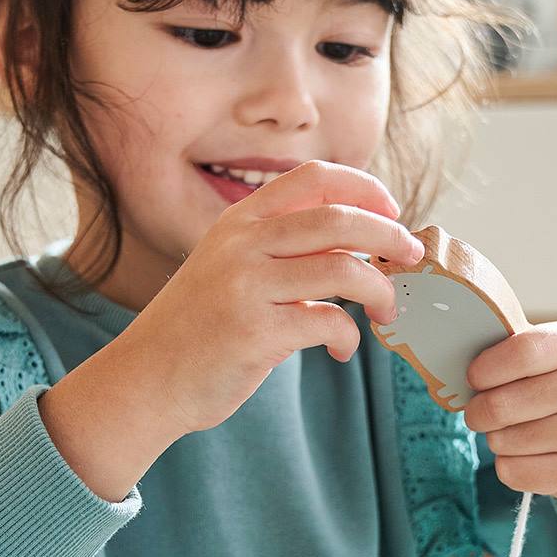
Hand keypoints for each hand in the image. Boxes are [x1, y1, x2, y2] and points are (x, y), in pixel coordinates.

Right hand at [106, 160, 422, 440]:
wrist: (145, 379)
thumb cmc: (198, 328)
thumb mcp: (230, 269)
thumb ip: (281, 250)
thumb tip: (358, 242)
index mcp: (239, 222)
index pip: (313, 177)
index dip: (363, 188)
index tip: (391, 211)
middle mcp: (242, 244)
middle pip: (338, 219)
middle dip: (389, 236)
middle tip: (412, 257)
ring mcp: (246, 287)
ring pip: (344, 269)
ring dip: (381, 291)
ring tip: (387, 310)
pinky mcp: (254, 333)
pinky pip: (329, 322)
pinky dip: (349, 337)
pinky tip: (342, 349)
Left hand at [462, 322, 556, 521]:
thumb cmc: (555, 384)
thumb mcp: (544, 352)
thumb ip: (507, 347)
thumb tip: (459, 351)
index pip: (520, 353)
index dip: (484, 369)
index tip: (474, 378)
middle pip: (499, 405)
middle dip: (478, 410)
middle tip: (483, 410)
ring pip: (501, 441)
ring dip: (495, 437)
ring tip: (517, 429)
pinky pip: (510, 472)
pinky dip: (507, 464)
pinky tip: (528, 453)